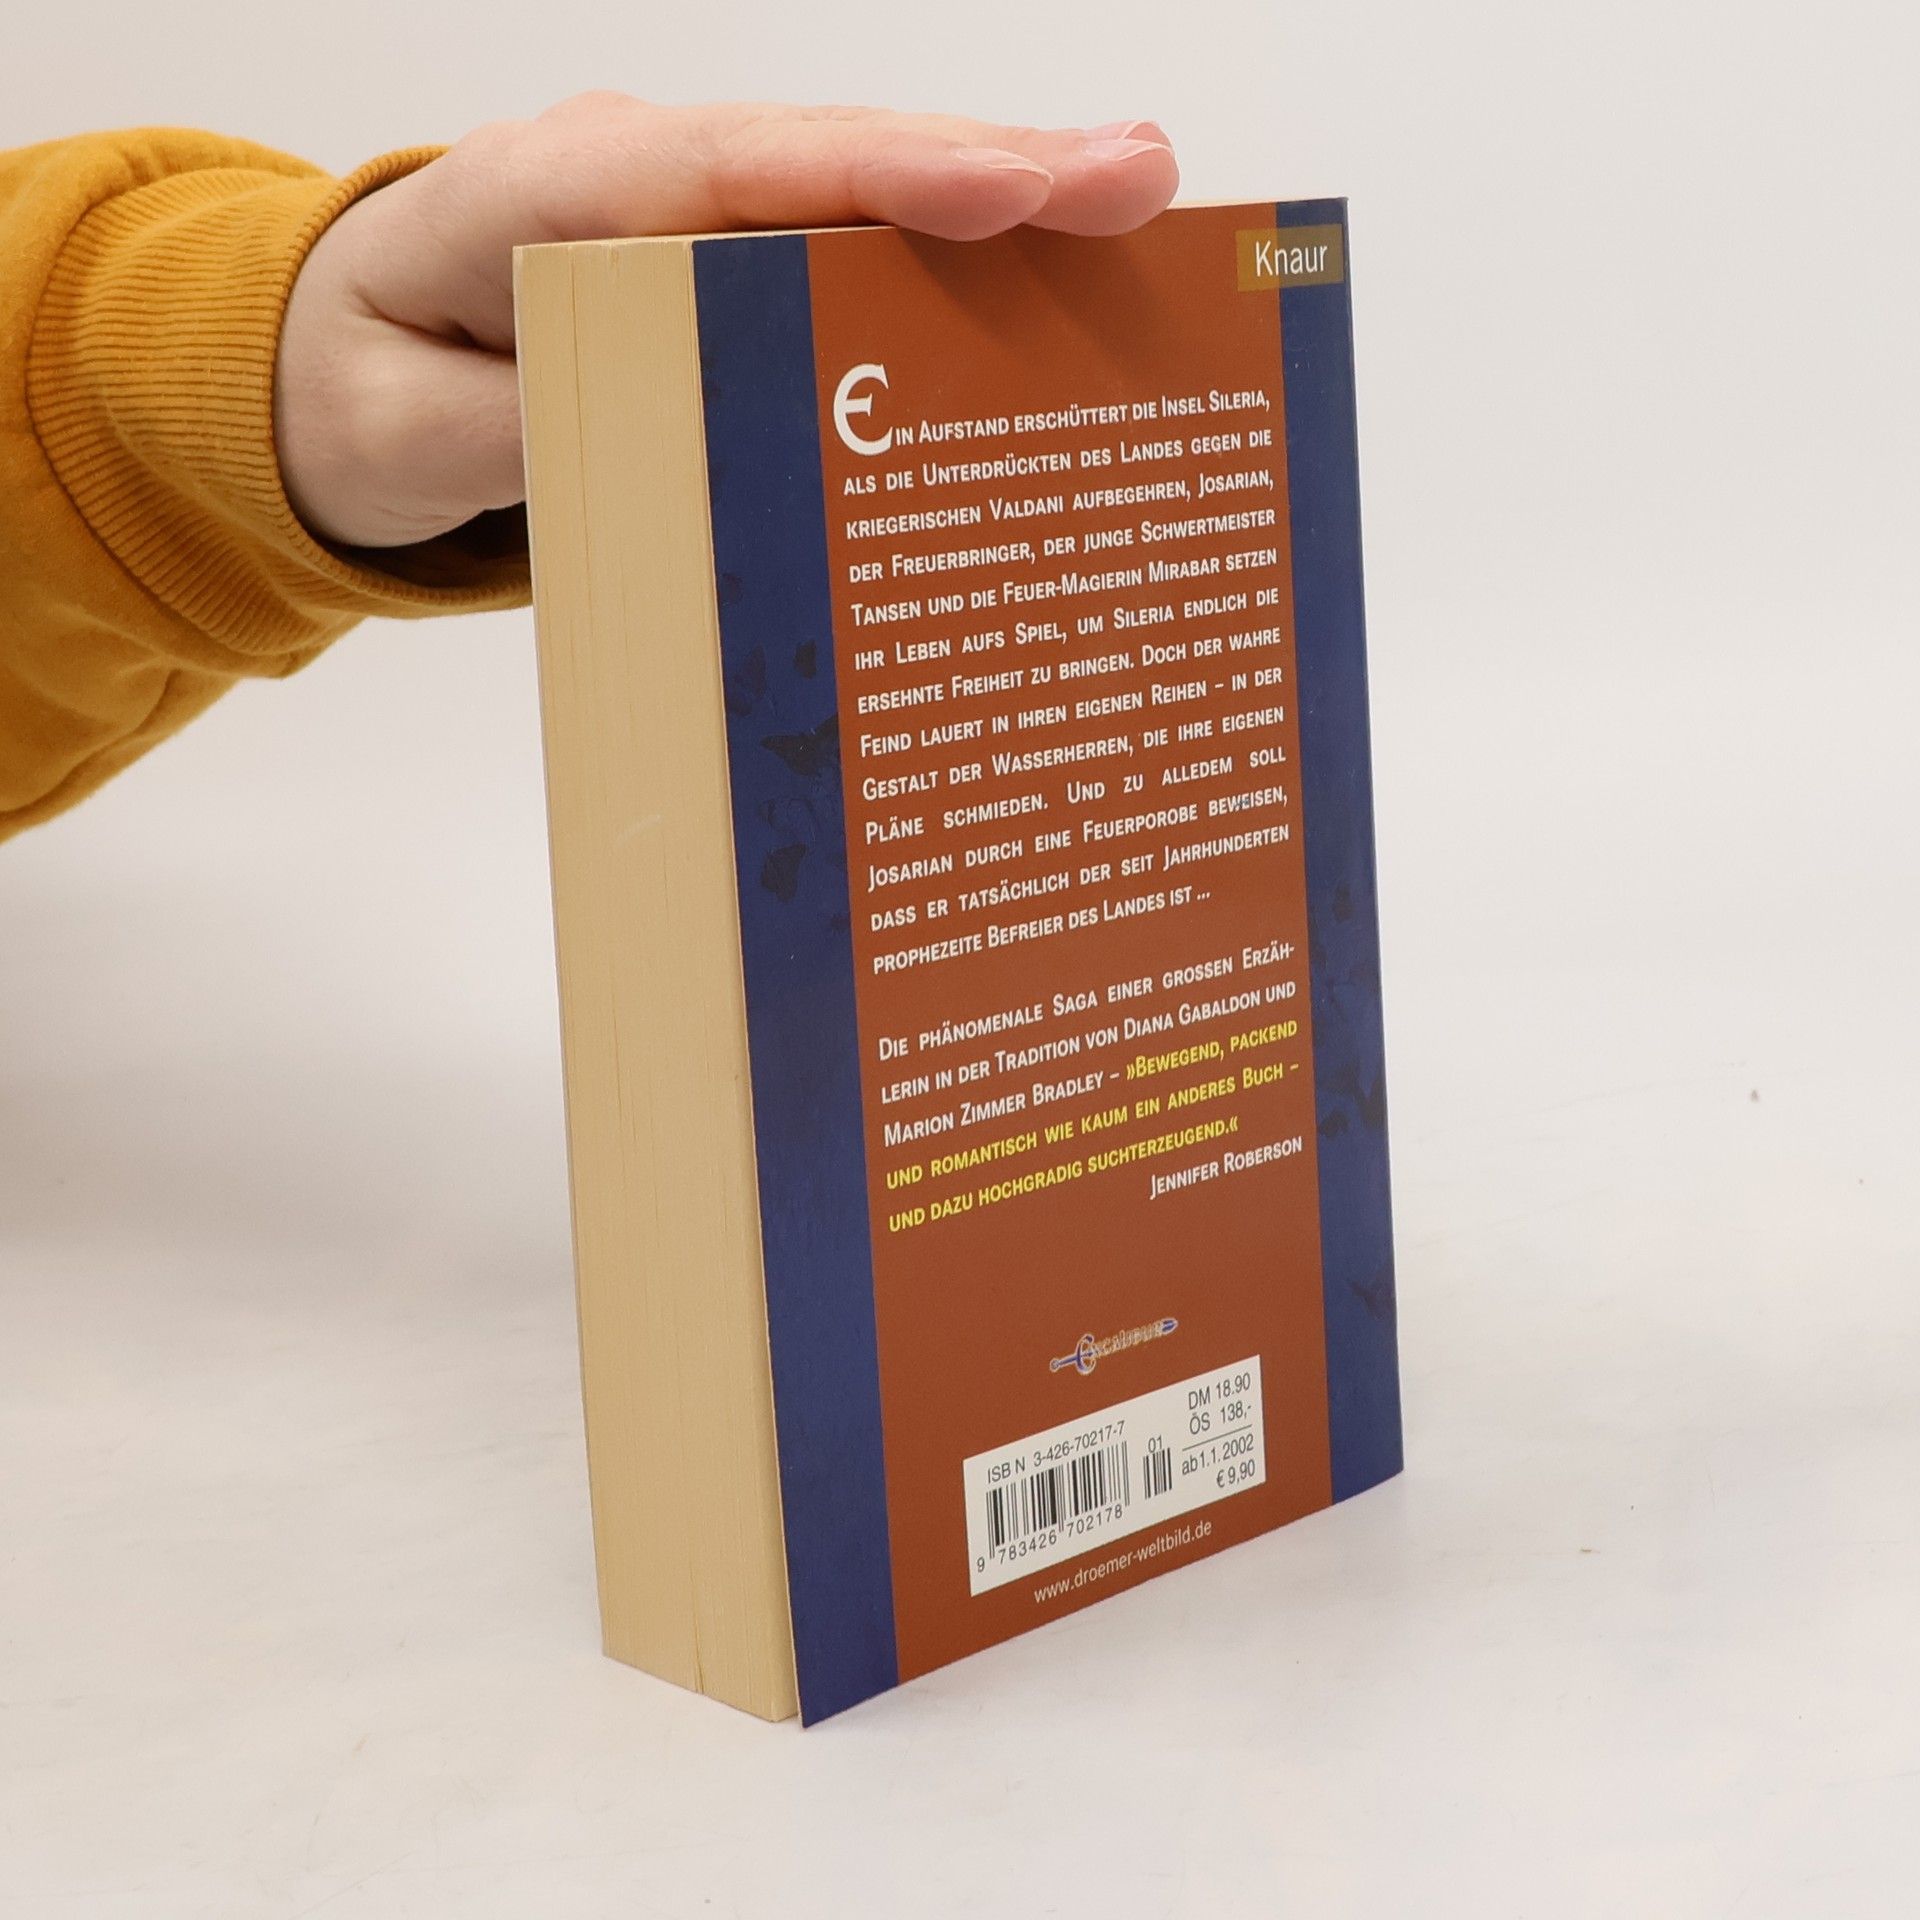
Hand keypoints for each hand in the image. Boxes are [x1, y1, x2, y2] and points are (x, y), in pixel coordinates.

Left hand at [274, 96, 1178, 548]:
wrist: (339, 363)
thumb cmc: (367, 387)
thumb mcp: (405, 433)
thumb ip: (517, 433)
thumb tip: (660, 434)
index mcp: (543, 192)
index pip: (726, 171)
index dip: (872, 176)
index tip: (1003, 189)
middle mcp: (641, 175)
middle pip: (829, 158)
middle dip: (988, 169)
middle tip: (1141, 179)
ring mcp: (696, 210)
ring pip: (859, 193)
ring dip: (1000, 200)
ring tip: (1138, 203)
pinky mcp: (732, 260)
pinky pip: (847, 248)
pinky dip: (953, 256)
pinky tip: (1055, 267)